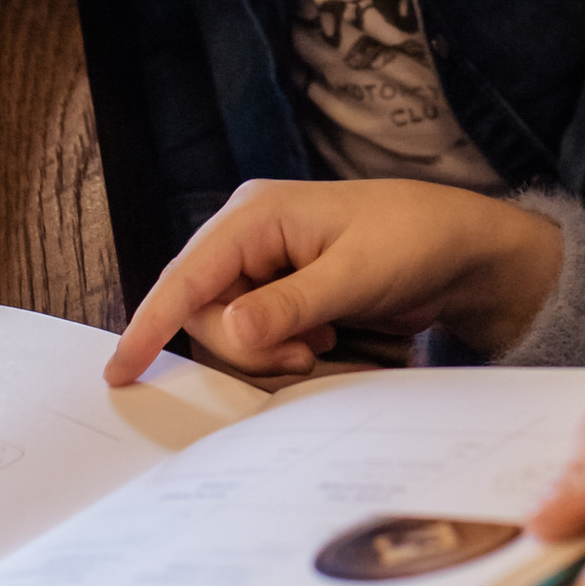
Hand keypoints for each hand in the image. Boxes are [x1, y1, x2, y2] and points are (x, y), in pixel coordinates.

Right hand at [111, 178, 564, 383]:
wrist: (463, 251)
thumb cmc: (414, 242)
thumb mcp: (357, 275)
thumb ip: (291, 305)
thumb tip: (232, 330)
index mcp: (255, 215)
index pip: (186, 276)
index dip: (149, 323)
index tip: (121, 370)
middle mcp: (248, 236)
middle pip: (202, 312)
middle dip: (244, 346)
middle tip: (305, 354)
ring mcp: (262, 264)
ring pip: (227, 330)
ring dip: (266, 352)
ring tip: (322, 343)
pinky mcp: (279, 291)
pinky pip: (253, 334)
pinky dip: (280, 350)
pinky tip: (322, 340)